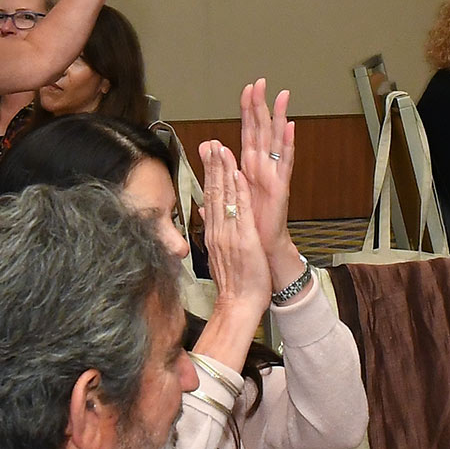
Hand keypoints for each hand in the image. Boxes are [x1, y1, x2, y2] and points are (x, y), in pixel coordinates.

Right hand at [201, 139, 271, 321]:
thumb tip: (206, 218)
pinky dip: (239, 191)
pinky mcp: (243, 240)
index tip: (208, 155)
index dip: (209, 175)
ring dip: (224, 171)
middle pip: (213, 193)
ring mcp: (229, 234)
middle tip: (211, 142)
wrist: (238, 306)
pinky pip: (240, 211)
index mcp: (213, 234)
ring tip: (222, 148)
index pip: (209, 199)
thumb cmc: (233, 285)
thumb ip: (214, 235)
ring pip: (225, 197)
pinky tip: (238, 174)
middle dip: (213, 166)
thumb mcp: (219, 257)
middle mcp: (218, 231)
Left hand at [238, 79, 299, 278]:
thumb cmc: (248, 224)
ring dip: (279, 117)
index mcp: (249, 167)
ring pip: (275, 141)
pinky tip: (290, 128)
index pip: (248, 132)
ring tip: (283, 96)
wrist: (260, 250)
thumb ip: (219, 173)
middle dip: (261, 105)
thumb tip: (207, 153)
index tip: (247, 88)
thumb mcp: (226, 196)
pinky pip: (284, 164)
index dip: (247, 110)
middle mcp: (262, 168)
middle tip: (262, 82)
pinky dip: (287, 145)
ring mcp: (273, 176)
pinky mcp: (280, 188)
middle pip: (261, 130)